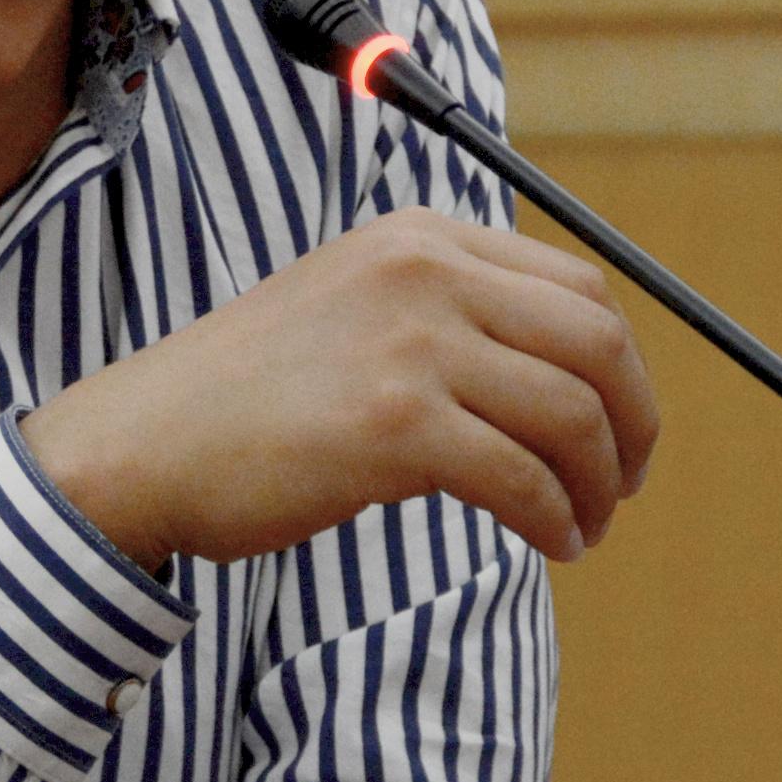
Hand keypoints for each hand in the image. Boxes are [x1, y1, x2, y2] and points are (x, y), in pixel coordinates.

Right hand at [24, 211, 656, 569]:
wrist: (148, 442)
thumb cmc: (252, 395)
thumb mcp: (356, 306)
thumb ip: (447, 312)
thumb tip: (565, 376)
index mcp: (421, 237)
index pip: (580, 282)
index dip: (620, 362)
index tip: (618, 422)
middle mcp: (425, 272)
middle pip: (596, 341)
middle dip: (633, 421)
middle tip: (623, 483)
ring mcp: (411, 344)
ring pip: (571, 415)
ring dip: (596, 484)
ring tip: (584, 526)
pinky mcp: (395, 425)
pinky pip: (522, 479)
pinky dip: (554, 519)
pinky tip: (551, 544)